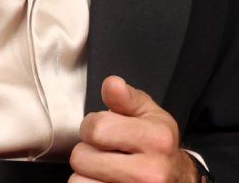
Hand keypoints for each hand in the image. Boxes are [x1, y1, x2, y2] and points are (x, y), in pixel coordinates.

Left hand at [69, 76, 198, 182]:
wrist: (179, 178)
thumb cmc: (157, 144)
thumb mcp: (148, 115)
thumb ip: (126, 98)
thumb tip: (112, 84)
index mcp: (156, 140)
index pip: (95, 129)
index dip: (91, 127)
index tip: (105, 132)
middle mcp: (151, 172)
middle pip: (82, 158)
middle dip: (88, 153)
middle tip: (106, 153)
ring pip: (79, 181)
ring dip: (86, 174)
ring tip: (106, 170)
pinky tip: (107, 181)